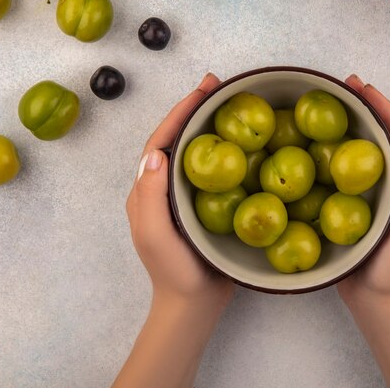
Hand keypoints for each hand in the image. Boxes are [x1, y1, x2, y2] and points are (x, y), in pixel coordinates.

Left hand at [126, 73, 233, 306]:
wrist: (193, 303)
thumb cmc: (174, 272)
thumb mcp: (156, 235)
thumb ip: (151, 196)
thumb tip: (156, 152)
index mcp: (148, 190)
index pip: (162, 141)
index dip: (180, 113)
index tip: (202, 90)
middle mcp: (164, 186)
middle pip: (177, 138)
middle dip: (194, 109)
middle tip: (217, 85)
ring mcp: (184, 195)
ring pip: (195, 151)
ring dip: (208, 124)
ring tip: (228, 102)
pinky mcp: (204, 205)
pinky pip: (212, 170)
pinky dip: (223, 149)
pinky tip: (241, 142)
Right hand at [338, 74, 389, 305]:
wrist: (378, 302)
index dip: (386, 110)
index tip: (365, 89)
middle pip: (385, 136)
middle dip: (368, 108)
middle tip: (344, 86)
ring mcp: (378, 193)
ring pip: (366, 149)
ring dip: (352, 124)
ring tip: (331, 104)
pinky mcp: (358, 204)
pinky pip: (348, 170)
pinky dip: (336, 150)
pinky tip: (316, 143)